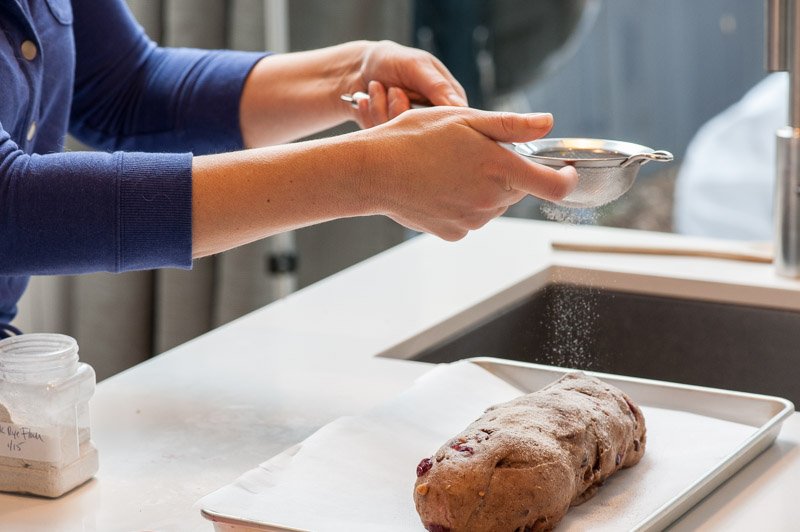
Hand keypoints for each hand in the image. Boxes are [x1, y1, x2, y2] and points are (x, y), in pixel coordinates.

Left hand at [343, 41, 467, 127]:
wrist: (357, 67)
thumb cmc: (392, 60)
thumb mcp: (416, 66)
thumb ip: (438, 86)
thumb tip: (461, 108)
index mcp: (448, 100)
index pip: (455, 122)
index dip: (436, 120)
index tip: (416, 108)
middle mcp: (432, 119)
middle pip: (423, 134)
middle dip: (400, 111)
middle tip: (393, 89)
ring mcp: (410, 130)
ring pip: (398, 136)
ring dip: (380, 108)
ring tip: (376, 87)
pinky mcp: (390, 137)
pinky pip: (379, 135)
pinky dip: (368, 114)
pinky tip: (367, 99)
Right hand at [349, 107, 577, 240]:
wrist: (373, 171)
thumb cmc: (414, 138)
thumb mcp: (464, 119)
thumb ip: (511, 125)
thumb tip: (548, 124)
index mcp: (500, 169)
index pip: (555, 186)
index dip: (567, 179)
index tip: (565, 171)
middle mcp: (490, 200)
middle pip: (518, 191)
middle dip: (507, 173)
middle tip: (474, 153)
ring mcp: (472, 221)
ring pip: (494, 204)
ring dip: (484, 188)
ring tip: (449, 168)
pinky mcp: (453, 233)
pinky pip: (471, 219)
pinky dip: (464, 204)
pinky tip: (439, 187)